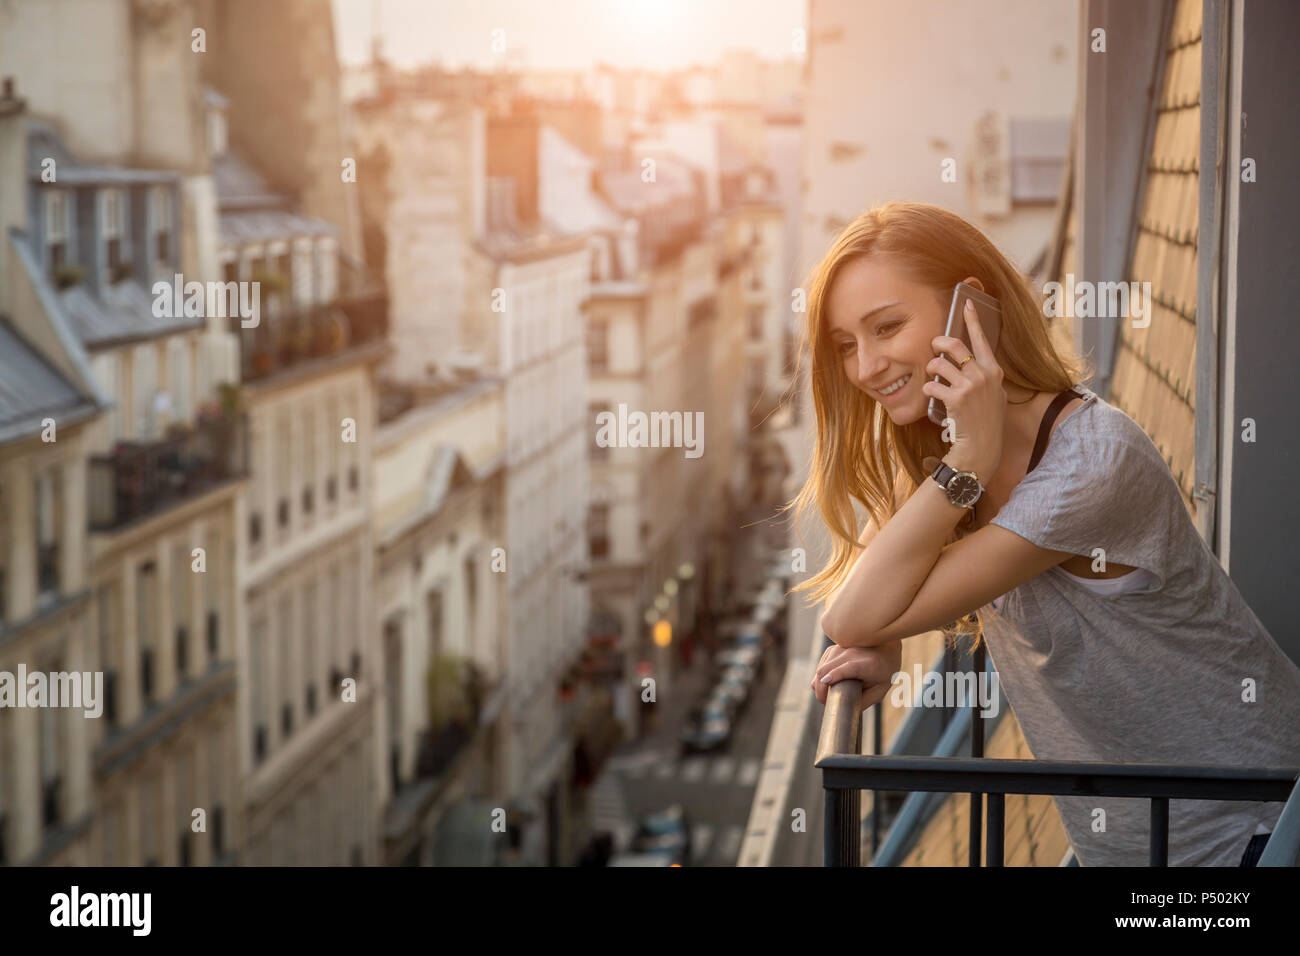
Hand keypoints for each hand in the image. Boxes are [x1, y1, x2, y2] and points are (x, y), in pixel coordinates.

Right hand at [811, 640, 901, 710]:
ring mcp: (840, 649)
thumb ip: (863, 701)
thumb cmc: (884, 672)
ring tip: (827, 695)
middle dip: (821, 690)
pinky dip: (821, 677)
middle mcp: (852, 653)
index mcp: (868, 664)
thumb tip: (843, 710)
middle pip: (827, 669)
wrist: (884, 647)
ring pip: (820, 669)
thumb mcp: (879, 691)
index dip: (837, 674)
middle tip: (826, 703)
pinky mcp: (832, 649)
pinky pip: (820, 666)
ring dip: (819, 685)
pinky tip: (829, 683)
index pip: (850, 667)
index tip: (827, 682)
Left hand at [921, 300, 1004, 477]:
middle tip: (932, 347)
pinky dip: (927, 389)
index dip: (972, 320)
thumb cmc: (985, 419)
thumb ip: (984, 375)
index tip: (966, 303)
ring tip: (931, 376)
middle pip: (954, 345)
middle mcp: (983, 374)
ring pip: (938, 364)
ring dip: (930, 368)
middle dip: (937, 343)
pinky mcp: (956, 398)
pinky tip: (932, 395)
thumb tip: (969, 358)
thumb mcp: (994, 393)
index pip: (981, 339)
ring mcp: (970, 386)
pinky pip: (931, 385)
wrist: (982, 445)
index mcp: (993, 370)